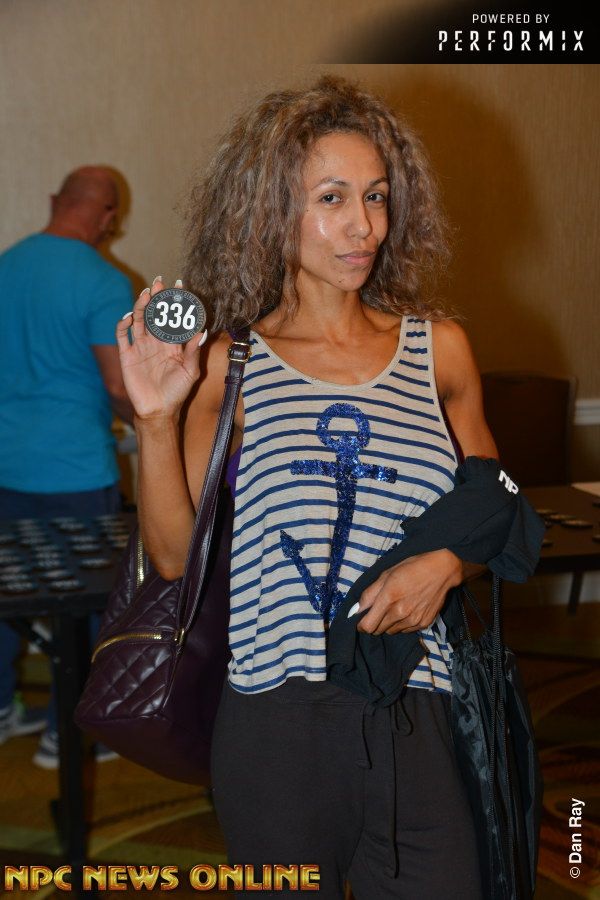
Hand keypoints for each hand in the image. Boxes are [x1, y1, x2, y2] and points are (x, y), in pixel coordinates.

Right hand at [116, 277, 206, 419]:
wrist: (158, 411)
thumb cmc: (177, 392)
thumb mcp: (190, 372)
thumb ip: (194, 351)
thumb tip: (203, 331)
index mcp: (173, 343)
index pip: (175, 317)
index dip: (177, 302)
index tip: (181, 285)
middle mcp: (157, 342)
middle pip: (156, 314)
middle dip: (158, 298)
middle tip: (160, 282)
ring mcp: (141, 347)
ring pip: (139, 320)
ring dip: (142, 306)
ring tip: (147, 294)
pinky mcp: (127, 355)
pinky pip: (122, 336)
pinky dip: (123, 324)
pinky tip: (129, 317)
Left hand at [356, 549, 462, 634]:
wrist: (441, 571)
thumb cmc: (411, 568)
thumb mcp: (387, 574)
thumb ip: (369, 594)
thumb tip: (356, 610)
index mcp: (388, 598)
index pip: (368, 626)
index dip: (362, 625)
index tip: (362, 620)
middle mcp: (400, 612)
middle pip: (378, 631)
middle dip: (374, 623)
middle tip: (379, 611)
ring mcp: (413, 620)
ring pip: (391, 632)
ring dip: (388, 624)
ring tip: (395, 608)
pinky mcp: (423, 624)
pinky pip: (405, 630)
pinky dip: (402, 624)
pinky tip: (407, 610)